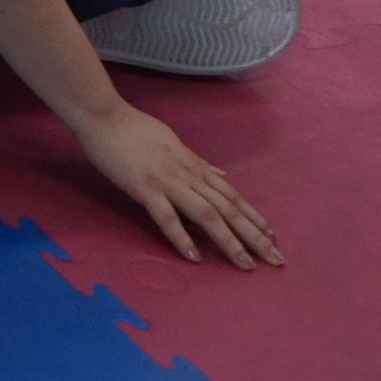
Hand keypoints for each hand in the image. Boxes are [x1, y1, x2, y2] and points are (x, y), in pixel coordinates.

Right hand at [73, 102, 281, 270]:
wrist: (103, 116)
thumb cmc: (134, 128)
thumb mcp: (174, 142)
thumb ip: (197, 162)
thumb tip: (221, 174)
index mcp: (194, 165)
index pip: (231, 195)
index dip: (254, 216)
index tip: (272, 236)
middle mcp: (188, 175)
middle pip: (228, 209)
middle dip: (254, 236)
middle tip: (277, 260)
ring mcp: (168, 182)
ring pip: (207, 215)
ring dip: (229, 241)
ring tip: (246, 264)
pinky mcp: (145, 188)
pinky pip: (166, 216)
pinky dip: (182, 237)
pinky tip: (194, 256)